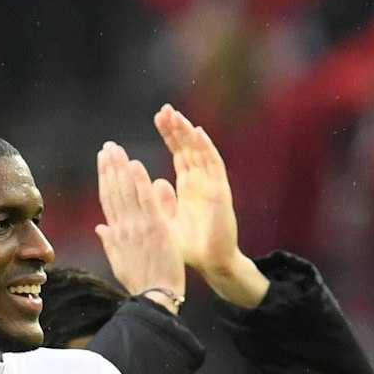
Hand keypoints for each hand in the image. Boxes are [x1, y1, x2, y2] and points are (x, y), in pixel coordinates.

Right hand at [95, 141, 184, 309]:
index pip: (108, 200)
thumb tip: (101, 227)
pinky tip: (135, 164)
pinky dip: (139, 181)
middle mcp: (122, 228)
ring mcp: (137, 226)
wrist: (154, 297)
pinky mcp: (154, 227)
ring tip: (116, 149)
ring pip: (125, 192)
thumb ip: (110, 242)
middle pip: (113, 192)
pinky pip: (145, 200)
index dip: (104, 179)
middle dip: (109, 168)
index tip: (103, 162)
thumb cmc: (141, 282)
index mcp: (115, 235)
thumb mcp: (120, 262)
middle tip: (107, 147)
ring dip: (120, 168)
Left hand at [152, 104, 268, 307]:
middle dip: (177, 129)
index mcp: (188, 187)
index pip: (177, 155)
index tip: (158, 118)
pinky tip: (198, 134)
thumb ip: (161, 203)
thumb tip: (152, 185)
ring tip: (177, 116)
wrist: (211, 264)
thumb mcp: (167, 222)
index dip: (169, 137)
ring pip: (200, 152)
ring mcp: (212, 185)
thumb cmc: (189, 248)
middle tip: (164, 109)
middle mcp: (200, 182)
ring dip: (188, 134)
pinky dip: (206, 149)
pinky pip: (214, 166)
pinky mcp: (221, 192)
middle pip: (188, 148)